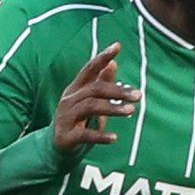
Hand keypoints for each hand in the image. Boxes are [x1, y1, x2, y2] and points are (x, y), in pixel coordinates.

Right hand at [53, 42, 134, 160]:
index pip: (89, 69)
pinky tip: (114, 138)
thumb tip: (113, 64)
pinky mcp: (66, 137)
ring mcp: (66, 117)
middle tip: (138, 96)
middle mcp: (69, 100)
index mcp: (75, 89)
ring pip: (90, 107)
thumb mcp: (90, 102)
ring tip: (131, 111)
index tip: (117, 46)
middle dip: (118, 90)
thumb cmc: (77, 122)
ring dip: (112, 108)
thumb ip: (101, 84)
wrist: (56, 148)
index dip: (102, 57)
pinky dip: (100, 136)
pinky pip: (85, 134)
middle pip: (95, 89)